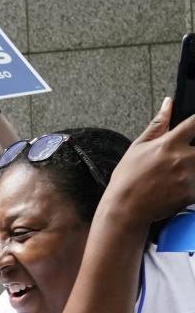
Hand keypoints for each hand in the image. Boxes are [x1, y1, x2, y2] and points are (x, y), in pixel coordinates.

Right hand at [103, 97, 194, 228]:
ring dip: (193, 167)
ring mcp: (189, 176)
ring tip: (177, 173)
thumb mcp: (138, 147)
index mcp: (169, 143)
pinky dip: (191, 184)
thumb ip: (158, 125)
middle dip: (194, 149)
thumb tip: (168, 104)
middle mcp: (183, 158)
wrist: (125, 208)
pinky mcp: (192, 192)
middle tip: (184, 156)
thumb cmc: (127, 179)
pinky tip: (178, 187)